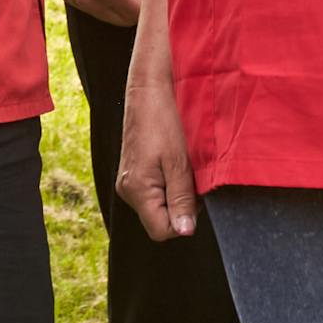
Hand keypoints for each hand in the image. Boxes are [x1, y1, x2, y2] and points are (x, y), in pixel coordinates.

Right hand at [115, 63, 199, 240]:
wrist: (148, 91)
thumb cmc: (164, 121)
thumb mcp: (179, 163)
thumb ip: (182, 199)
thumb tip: (185, 232)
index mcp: (137, 190)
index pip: (162, 231)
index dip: (183, 220)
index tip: (194, 194)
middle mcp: (128, 190)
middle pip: (160, 220)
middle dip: (181, 205)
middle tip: (190, 176)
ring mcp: (129, 181)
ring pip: (159, 205)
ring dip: (176, 192)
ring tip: (181, 165)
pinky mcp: (133, 173)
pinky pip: (154, 191)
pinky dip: (169, 183)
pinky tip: (173, 162)